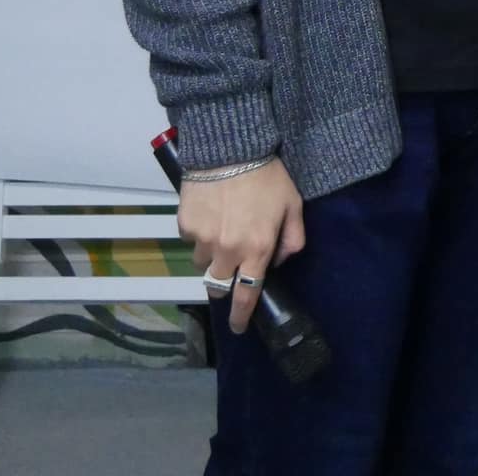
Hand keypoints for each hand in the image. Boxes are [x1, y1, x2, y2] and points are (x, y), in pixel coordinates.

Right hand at [181, 159, 304, 334]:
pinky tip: (212, 212)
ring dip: (212, 255)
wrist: (231, 150)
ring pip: (202, 262)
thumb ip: (292, 239)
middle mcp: (227, 250)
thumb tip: (279, 261)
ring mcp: (202, 239)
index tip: (239, 327)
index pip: (247, 294)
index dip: (241, 315)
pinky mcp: (185, 225)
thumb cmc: (268, 177)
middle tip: (230, 271)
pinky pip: (191, 239)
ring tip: (224, 229)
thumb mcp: (293, 206)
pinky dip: (200, 233)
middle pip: (218, 285)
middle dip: (223, 284)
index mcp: (257, 249)